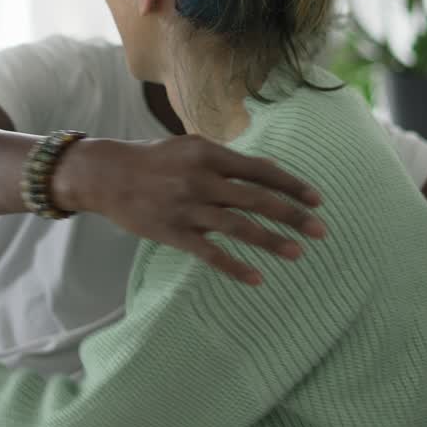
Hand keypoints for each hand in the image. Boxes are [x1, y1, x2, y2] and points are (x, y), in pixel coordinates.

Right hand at [54, 135, 326, 284]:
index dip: (292, 186)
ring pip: (239, 227)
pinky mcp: (172, 232)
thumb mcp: (190, 147)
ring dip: (272, 241)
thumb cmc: (153, 160)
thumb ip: (228, 160)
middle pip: (257, 199)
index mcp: (209, 153)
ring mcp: (187, 207)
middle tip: (321, 231)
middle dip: (293, 215)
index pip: (261, 171)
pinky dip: (235, 267)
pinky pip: (210, 254)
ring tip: (298, 254)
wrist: (106, 175)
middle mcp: (201, 179)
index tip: (317, 200)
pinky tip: (258, 279)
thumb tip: (271, 170)